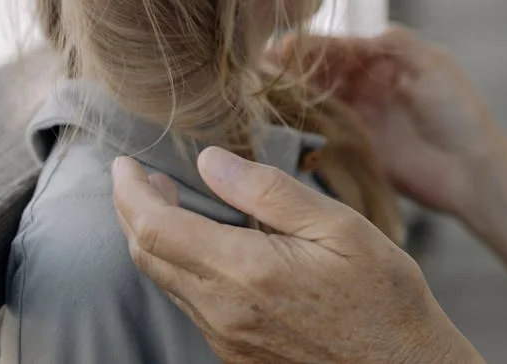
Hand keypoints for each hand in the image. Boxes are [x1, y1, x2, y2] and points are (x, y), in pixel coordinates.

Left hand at [112, 147, 482, 363]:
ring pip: (165, 281)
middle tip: (139, 178)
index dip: (131, 192)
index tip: (126, 164)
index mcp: (247, 271)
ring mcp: (227, 337)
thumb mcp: (336, 226)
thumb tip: (209, 161)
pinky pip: (190, 303)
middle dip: (132, 210)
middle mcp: (224, 311)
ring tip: (166, 202)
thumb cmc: (381, 294)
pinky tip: (200, 244)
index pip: (156, 227)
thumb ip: (267, 191)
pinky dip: (178, 265)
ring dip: (153, 238)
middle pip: (148, 255)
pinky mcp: (236, 352)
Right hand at [270, 27, 501, 217]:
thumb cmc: (459, 113)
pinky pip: (321, 132)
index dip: (307, 46)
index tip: (278, 49)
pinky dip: (299, 126)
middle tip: (255, 71)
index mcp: (383, 61)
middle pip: (319, 71)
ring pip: (315, 100)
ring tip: (258, 94)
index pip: (337, 47)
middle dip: (289, 69)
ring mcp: (358, 117)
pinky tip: (276, 124)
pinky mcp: (354, 148)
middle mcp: (366, 86)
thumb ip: (396, 43)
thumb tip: (356, 34)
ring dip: (289, 96)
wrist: (472, 171)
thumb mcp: (434, 65)